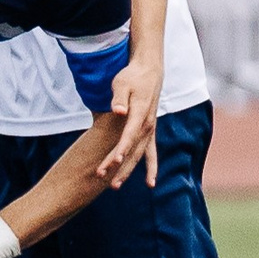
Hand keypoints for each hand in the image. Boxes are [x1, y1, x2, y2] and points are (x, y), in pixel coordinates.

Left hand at [98, 55, 163, 186]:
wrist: (149, 71)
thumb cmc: (132, 76)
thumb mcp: (121, 83)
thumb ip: (120, 98)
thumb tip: (119, 111)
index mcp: (139, 114)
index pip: (128, 136)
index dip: (121, 150)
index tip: (112, 162)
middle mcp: (147, 125)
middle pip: (133, 150)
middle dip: (120, 168)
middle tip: (107, 183)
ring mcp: (150, 129)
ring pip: (139, 155)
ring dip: (128, 171)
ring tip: (114, 186)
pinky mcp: (149, 131)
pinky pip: (151, 153)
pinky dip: (151, 168)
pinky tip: (150, 184)